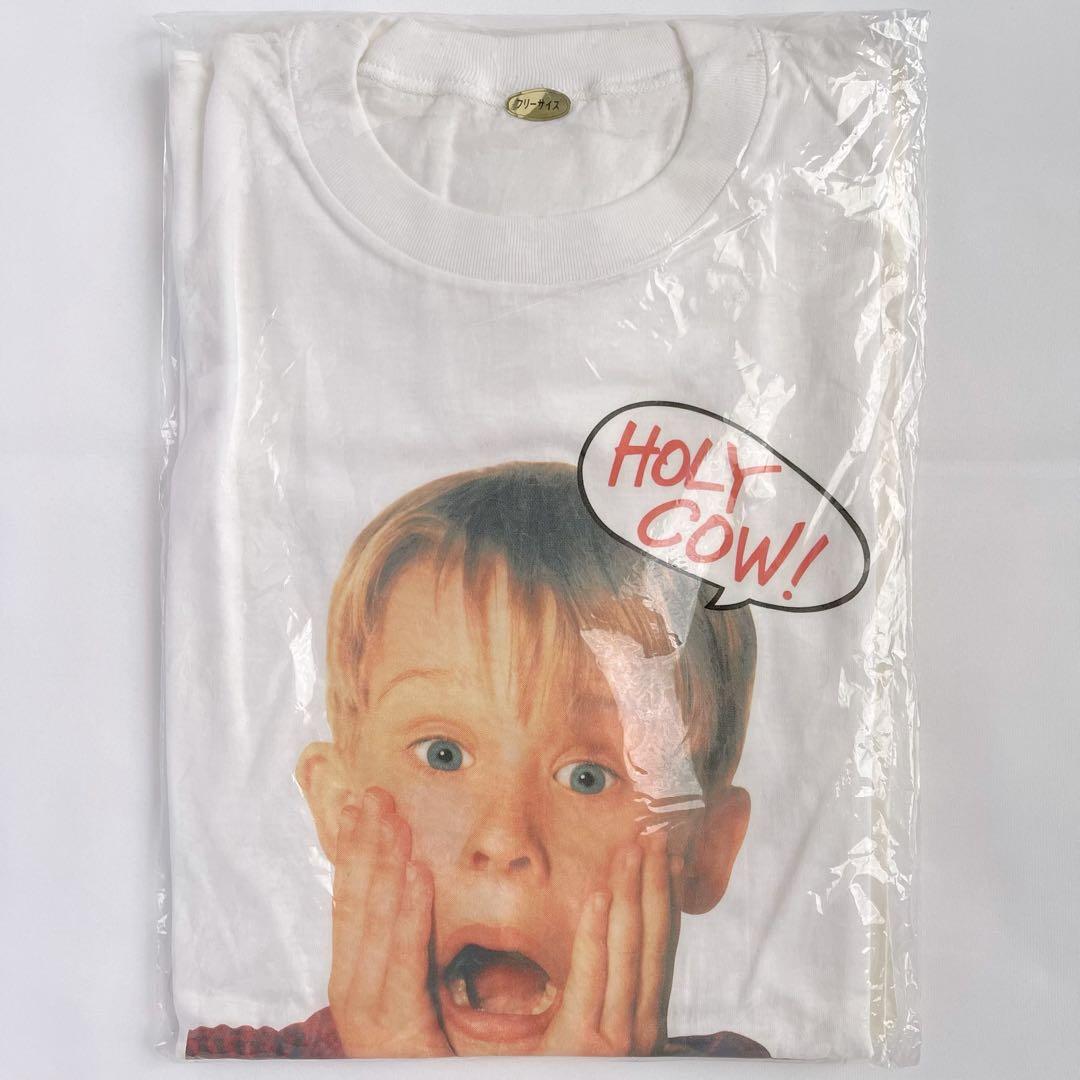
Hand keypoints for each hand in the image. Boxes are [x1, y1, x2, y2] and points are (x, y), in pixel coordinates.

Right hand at [328, 786, 449, 1057]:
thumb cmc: (424, 1052)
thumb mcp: (411, 990)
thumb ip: (407, 945)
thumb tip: (412, 885)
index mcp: (353, 978)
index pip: (349, 901)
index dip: (354, 850)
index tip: (361, 804)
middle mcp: (352, 991)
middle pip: (357, 903)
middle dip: (366, 844)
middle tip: (376, 793)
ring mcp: (369, 1013)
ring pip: (376, 924)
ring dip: (386, 865)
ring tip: (396, 820)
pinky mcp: (397, 1029)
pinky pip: (404, 961)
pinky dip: (410, 913)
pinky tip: (417, 873)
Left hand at [539, 830, 681, 1055]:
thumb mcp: (592, 1039)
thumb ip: (602, 999)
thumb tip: (607, 945)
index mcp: (639, 1025)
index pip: (656, 948)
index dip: (663, 898)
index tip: (666, 856)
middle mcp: (639, 1032)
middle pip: (651, 942)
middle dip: (655, 885)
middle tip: (656, 834)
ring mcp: (616, 1042)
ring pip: (629, 951)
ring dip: (632, 895)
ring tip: (634, 849)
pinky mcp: (585, 1049)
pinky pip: (592, 978)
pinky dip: (597, 934)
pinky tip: (600, 895)